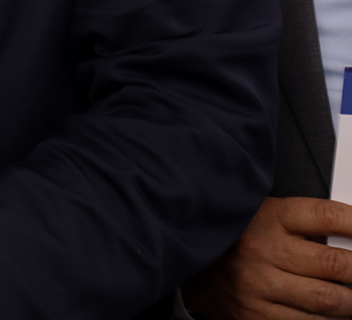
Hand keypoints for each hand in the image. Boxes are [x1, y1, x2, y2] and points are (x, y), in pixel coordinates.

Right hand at [185, 196, 351, 318]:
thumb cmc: (235, 237)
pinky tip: (331, 314)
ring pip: (327, 300)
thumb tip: (350, 236)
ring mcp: (258, 286)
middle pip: (336, 264)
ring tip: (350, 298)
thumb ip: (305, 224)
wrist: (189, 265)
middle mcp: (262, 251)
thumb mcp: (265, 215)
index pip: (327, 216)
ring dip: (350, 303)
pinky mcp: (255, 316)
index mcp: (267, 218)